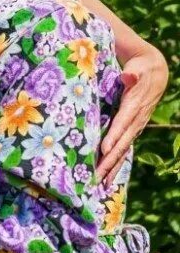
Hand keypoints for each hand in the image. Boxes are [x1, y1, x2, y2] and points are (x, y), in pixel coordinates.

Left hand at [98, 46, 168, 182]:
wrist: (155, 72)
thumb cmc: (141, 68)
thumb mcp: (138, 68)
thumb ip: (132, 73)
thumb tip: (128, 75)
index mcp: (134, 106)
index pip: (122, 123)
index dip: (114, 137)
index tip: (104, 150)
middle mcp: (136, 120)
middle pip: (122, 143)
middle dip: (110, 160)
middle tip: (97, 176)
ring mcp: (135, 126)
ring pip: (123, 150)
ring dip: (112, 166)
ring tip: (101, 183)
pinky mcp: (132, 129)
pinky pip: (124, 148)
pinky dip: (117, 162)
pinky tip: (108, 176)